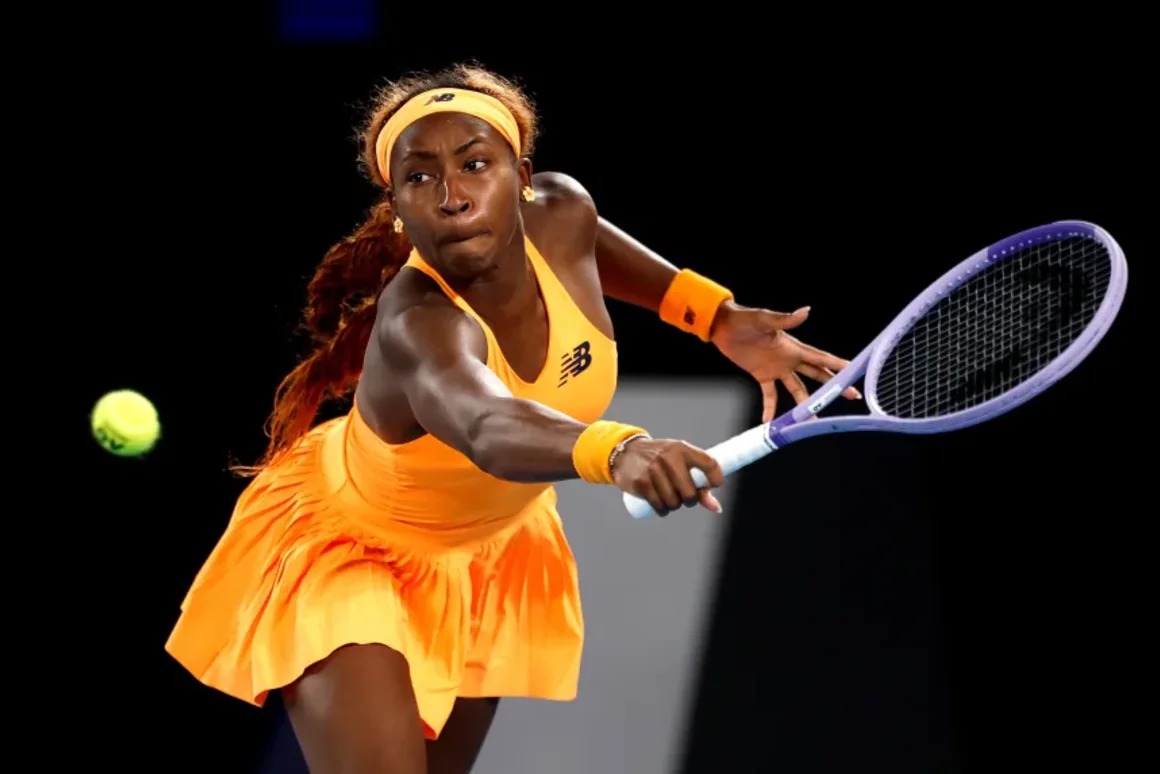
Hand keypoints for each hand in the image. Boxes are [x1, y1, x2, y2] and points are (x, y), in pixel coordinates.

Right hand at [611, 437, 724, 516]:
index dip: (716, 479)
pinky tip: (661, 506)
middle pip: (690, 493)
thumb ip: (699, 483)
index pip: (710, 464)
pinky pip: (660, 506)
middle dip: (689, 500)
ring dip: (674, 506)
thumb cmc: (659, 460)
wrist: (626, 453)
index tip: (712, 486)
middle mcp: (668, 457)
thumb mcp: (679, 462)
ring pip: (674, 503)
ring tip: (669, 497)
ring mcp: (653, 470)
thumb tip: (716, 507)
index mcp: (682, 449)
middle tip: (683, 495)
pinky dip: (663, 510)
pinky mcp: (641, 483)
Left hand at [710, 300, 861, 422]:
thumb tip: (806, 311)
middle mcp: (789, 359)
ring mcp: (777, 368)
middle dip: (833, 386)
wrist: (723, 326)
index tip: (854, 372)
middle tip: (851, 395)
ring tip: (813, 420)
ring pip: (797, 389)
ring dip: (805, 404)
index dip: (837, 365)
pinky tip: (770, 421)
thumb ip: (785, 319)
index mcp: (793, 346)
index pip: (820, 358)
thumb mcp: (764, 319)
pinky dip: (770, 407)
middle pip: (817, 375)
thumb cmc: (744, 319)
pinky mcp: (761, 375)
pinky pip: (770, 394)